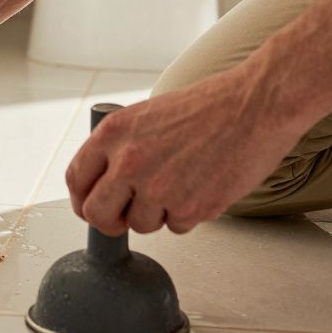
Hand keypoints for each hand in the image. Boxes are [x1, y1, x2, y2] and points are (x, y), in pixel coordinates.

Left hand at [66, 66, 312, 234]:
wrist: (255, 105)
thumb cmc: (209, 106)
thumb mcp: (146, 116)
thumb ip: (121, 147)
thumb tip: (105, 182)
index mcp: (113, 133)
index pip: (76, 179)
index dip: (82, 199)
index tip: (92, 205)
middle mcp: (129, 162)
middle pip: (96, 214)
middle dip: (110, 221)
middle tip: (124, 217)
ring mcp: (158, 188)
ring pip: (139, 225)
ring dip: (157, 214)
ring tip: (182, 183)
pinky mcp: (189, 208)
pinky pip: (176, 226)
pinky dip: (188, 214)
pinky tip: (203, 185)